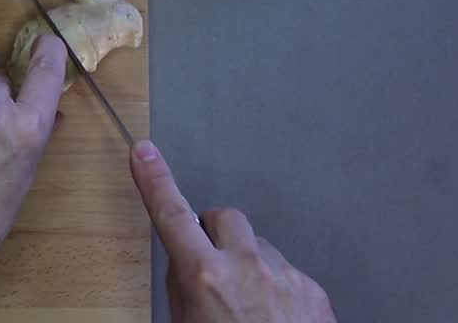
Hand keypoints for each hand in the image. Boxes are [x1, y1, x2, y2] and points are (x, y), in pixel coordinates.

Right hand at [130, 140, 336, 322]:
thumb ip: (185, 287)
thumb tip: (190, 264)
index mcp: (204, 276)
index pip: (171, 214)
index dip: (154, 180)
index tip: (144, 152)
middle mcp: (246, 266)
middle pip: (224, 219)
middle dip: (214, 234)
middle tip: (211, 266)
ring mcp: (284, 275)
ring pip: (259, 248)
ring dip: (249, 266)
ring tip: (248, 309)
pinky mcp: (313, 290)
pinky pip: (288, 274)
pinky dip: (278, 290)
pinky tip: (275, 320)